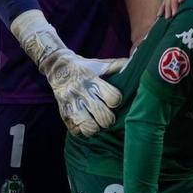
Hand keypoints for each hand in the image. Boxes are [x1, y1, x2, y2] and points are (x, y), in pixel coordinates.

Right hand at [11, 10, 124, 136]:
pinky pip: (74, 130)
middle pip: (103, 115)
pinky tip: (85, 125)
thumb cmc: (84, 67)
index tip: (115, 101)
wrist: (56, 67)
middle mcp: (82, 92)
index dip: (116, 101)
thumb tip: (135, 61)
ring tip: (97, 125)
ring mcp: (71, 103)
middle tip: (109, 118)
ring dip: (95, 128)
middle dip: (109, 120)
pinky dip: (81, 131)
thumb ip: (117, 65)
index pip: (113, 97)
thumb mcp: (100, 64)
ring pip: (88, 126)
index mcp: (93, 80)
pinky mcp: (62, 112)